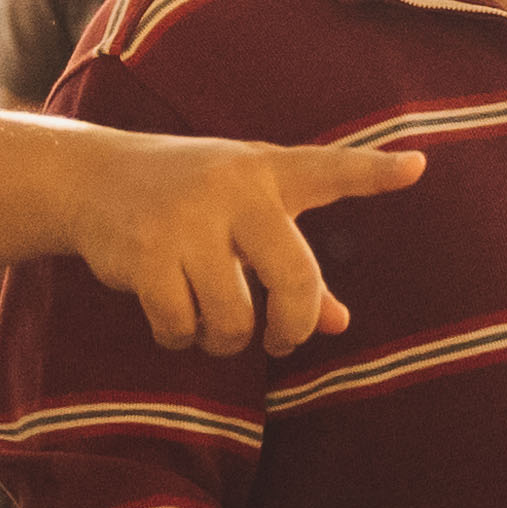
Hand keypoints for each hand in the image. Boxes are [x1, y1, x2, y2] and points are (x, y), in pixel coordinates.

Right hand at [69, 135, 421, 356]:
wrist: (90, 175)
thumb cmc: (185, 199)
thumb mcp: (242, 216)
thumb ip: (292, 266)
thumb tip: (338, 322)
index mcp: (266, 172)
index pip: (328, 169)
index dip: (373, 172)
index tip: (416, 168)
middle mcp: (234, 189)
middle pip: (295, 279)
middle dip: (291, 326)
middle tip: (280, 339)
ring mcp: (188, 220)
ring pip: (234, 319)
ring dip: (222, 339)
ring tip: (209, 323)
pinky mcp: (147, 252)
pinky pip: (181, 326)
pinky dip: (178, 336)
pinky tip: (168, 316)